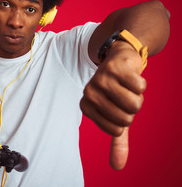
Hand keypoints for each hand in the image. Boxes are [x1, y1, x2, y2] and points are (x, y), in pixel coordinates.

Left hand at [80, 41, 146, 169]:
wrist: (119, 59)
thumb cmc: (117, 91)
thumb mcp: (116, 117)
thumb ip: (116, 142)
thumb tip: (117, 167)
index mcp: (86, 106)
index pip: (116, 128)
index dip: (125, 118)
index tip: (117, 105)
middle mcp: (89, 92)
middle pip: (126, 116)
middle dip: (132, 108)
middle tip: (124, 94)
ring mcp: (100, 78)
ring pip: (135, 102)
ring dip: (138, 96)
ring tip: (127, 86)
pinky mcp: (114, 67)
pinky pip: (140, 86)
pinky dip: (141, 82)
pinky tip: (130, 75)